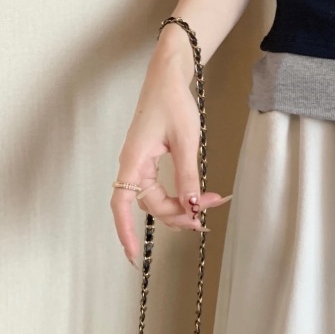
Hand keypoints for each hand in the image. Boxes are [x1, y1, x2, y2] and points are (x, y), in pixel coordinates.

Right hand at [110, 61, 230, 268]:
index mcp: (134, 161)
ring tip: (210, 203)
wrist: (168, 77)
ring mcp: (142, 162)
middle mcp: (134, 165)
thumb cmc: (173, 103)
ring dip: (182, 203)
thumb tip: (191, 206)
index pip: (123, 205)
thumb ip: (187, 174)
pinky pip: (163, 184)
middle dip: (178, 214)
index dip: (126, 231)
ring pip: (159, 195)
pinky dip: (182, 190)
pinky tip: (198, 193)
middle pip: (150, 203)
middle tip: (206, 217)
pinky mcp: (152, 157)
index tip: (133, 256)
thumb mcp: (186, 140)